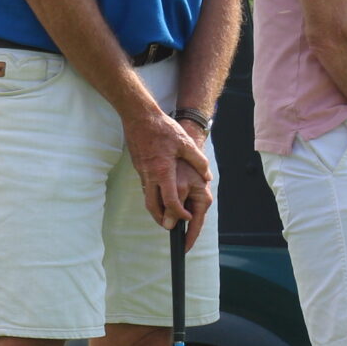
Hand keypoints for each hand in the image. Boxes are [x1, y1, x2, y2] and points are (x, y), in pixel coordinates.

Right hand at [125, 106, 212, 243]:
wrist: (140, 117)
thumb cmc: (163, 129)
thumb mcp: (185, 143)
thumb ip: (198, 161)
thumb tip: (208, 177)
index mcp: (164, 171)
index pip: (171, 201)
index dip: (179, 213)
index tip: (187, 218)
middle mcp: (151, 175)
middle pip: (154, 207)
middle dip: (162, 220)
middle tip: (171, 228)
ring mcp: (142, 173)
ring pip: (147, 199)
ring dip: (156, 211)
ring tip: (166, 218)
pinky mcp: (139, 169)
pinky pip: (146, 189)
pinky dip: (152, 198)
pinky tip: (160, 198)